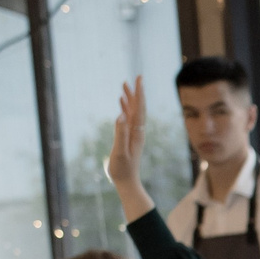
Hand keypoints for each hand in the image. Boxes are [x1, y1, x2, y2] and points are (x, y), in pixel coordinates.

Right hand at [109, 79, 157, 217]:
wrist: (127, 182)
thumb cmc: (122, 169)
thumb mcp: (120, 151)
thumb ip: (120, 133)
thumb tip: (121, 115)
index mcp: (136, 132)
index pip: (139, 108)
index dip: (139, 93)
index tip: (139, 79)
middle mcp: (138, 131)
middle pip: (139, 107)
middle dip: (137, 91)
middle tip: (136, 77)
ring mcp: (134, 134)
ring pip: (133, 112)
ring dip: (130, 98)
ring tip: (124, 85)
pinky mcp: (129, 137)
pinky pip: (129, 119)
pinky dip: (126, 108)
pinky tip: (121, 103)